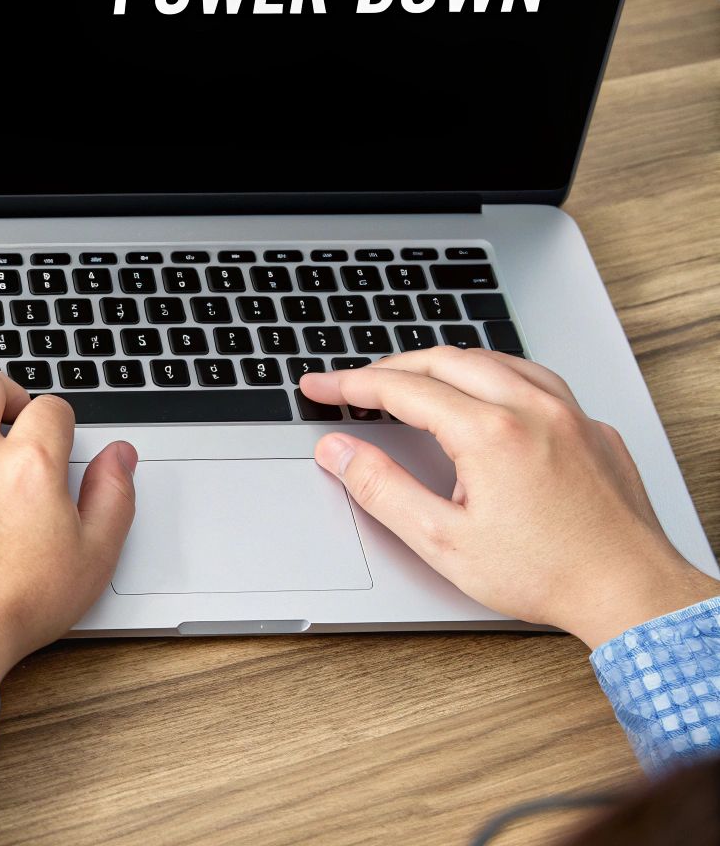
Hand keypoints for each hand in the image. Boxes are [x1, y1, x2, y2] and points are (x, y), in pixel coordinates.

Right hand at [299, 347, 719, 647]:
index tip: (320, 387)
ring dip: (443, 363)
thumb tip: (339, 452)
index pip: (402, 388)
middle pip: (444, 361)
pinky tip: (487, 393)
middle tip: (353, 384)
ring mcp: (569, 414)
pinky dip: (495, 374)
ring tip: (411, 380)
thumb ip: (382, 489)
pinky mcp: (593, 428)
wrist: (631, 592)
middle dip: (390, 367)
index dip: (350, 385)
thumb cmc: (547, 574)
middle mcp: (532, 409)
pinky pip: (536, 378)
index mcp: (490, 432)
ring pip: (494, 359)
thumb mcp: (443, 541)